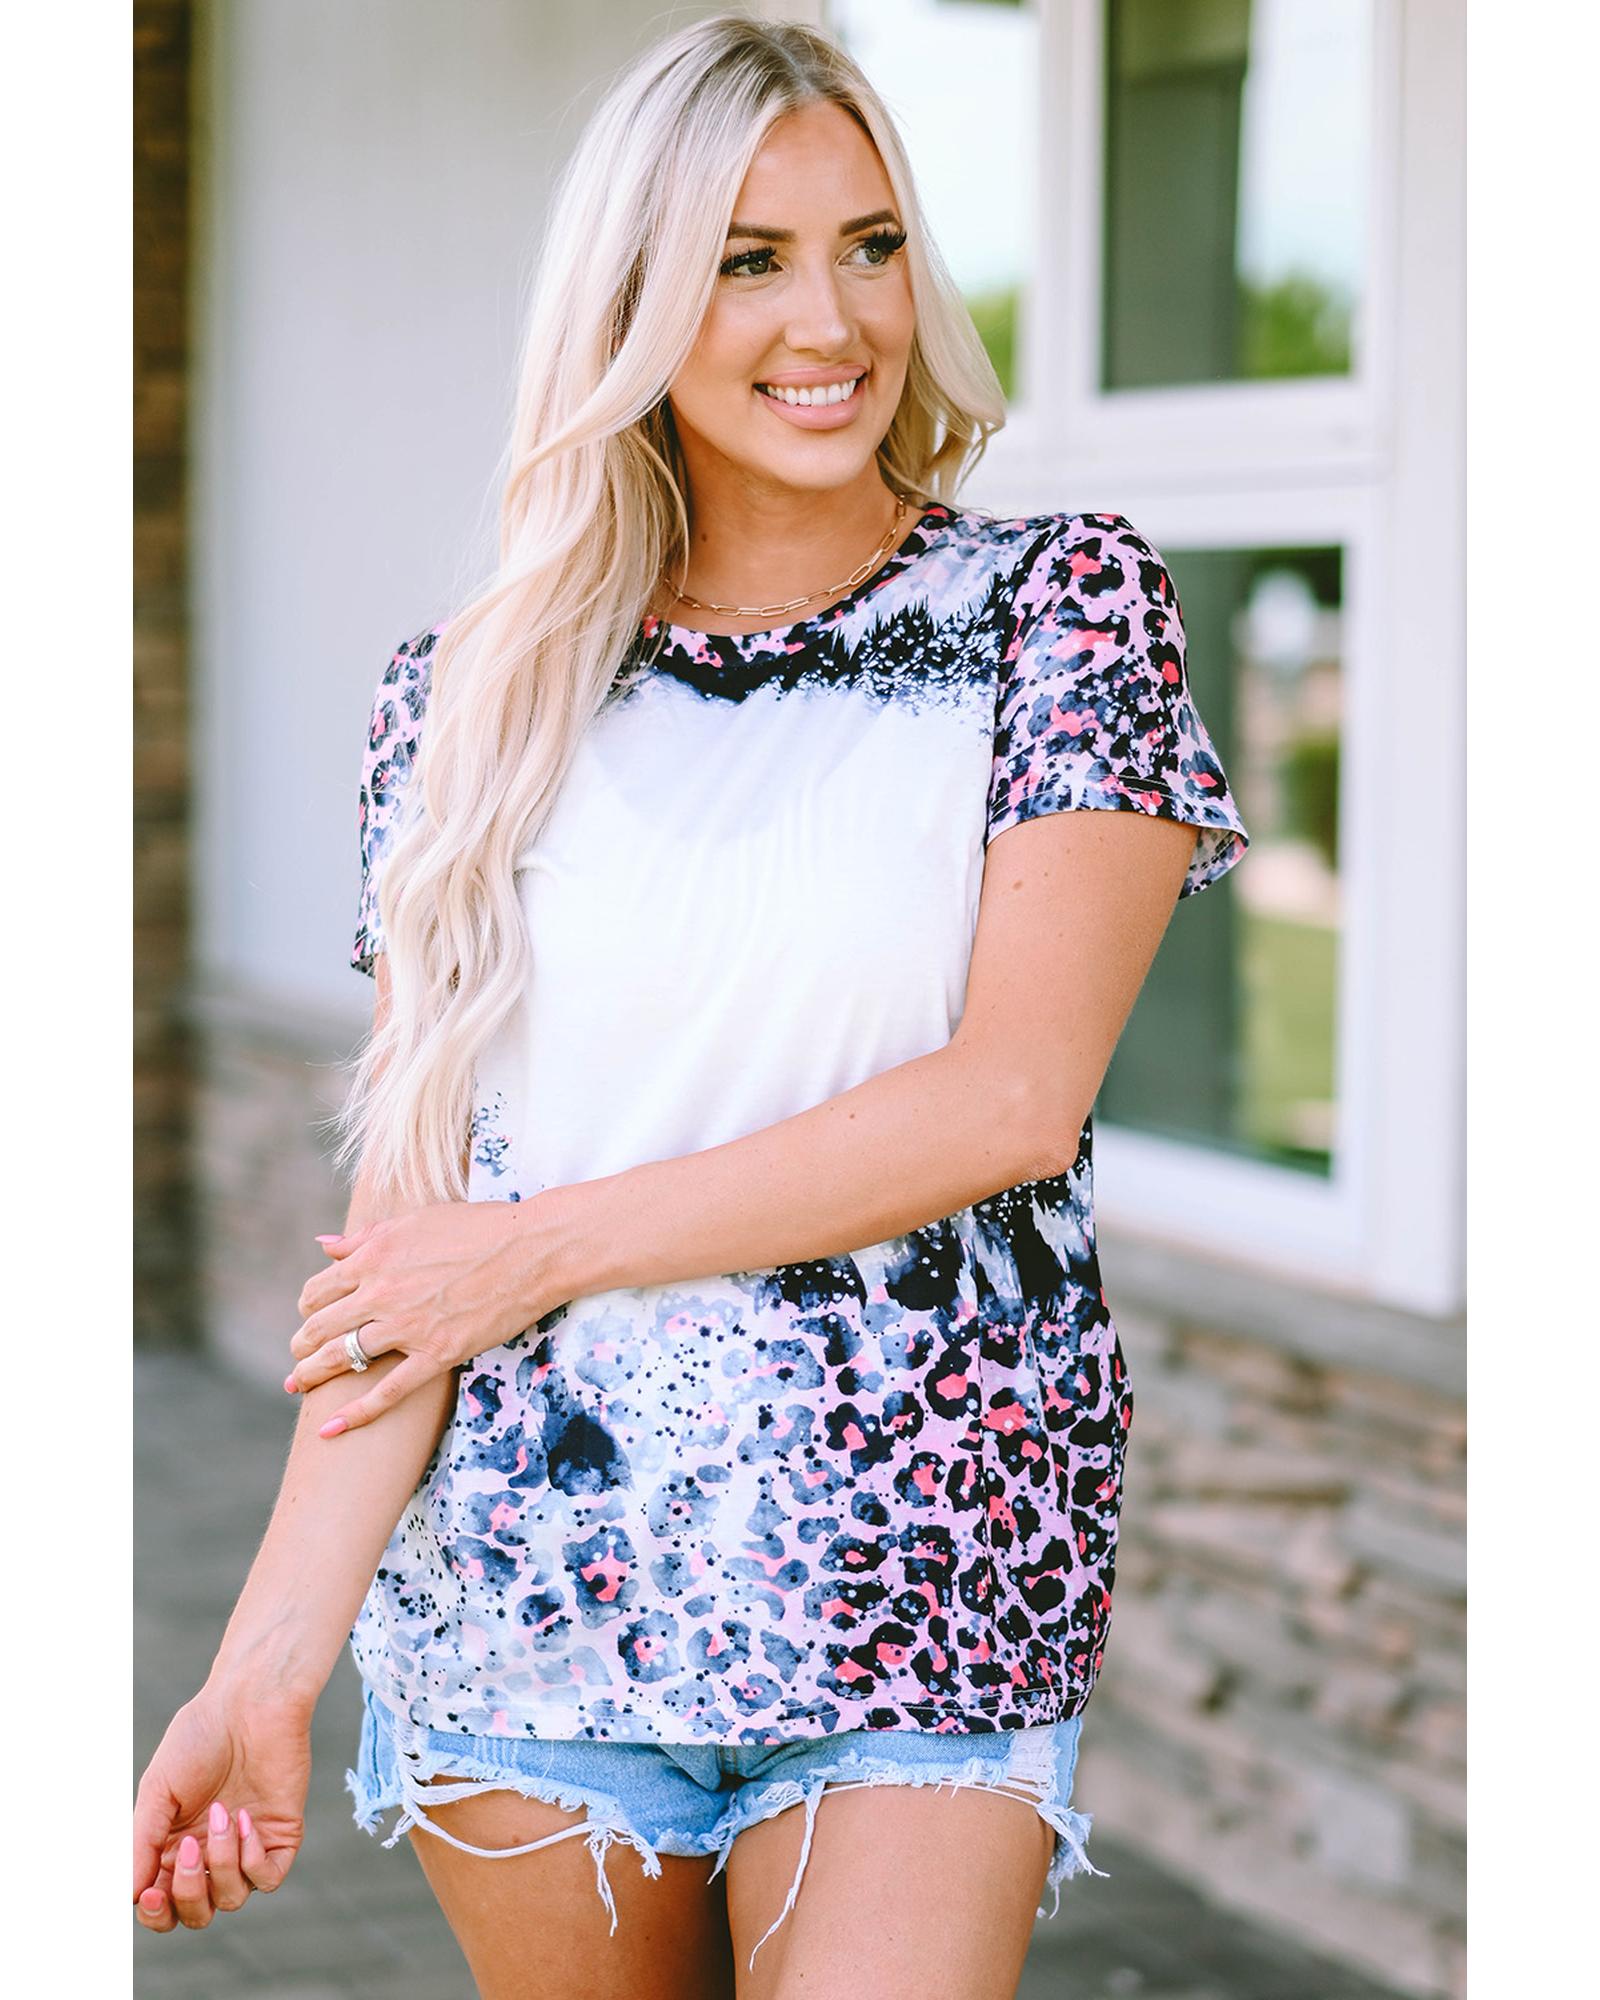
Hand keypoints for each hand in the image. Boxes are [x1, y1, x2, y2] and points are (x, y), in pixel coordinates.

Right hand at [132, 1683, 310, 1931]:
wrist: (249, 1701)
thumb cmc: (199, 1738)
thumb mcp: (157, 1790)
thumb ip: (142, 1844)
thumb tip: (130, 1897)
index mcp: (175, 1846)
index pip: (164, 1905)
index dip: (156, 1913)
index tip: (151, 1893)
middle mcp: (210, 1853)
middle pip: (198, 1913)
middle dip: (189, 1893)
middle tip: (188, 1847)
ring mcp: (247, 1846)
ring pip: (232, 1898)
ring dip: (221, 1865)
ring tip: (221, 1815)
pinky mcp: (281, 1835)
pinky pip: (268, 1878)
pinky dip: (253, 1860)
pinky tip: (246, 1821)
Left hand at [285, 1198, 576, 1433]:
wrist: (530, 1250)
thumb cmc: (478, 1227)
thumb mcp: (415, 1220)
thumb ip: (364, 1236)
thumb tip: (324, 1244)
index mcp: (373, 1258)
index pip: (318, 1289)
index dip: (307, 1306)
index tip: (310, 1316)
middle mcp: (381, 1293)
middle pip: (319, 1327)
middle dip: (301, 1345)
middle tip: (298, 1357)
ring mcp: (407, 1327)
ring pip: (342, 1359)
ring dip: (310, 1375)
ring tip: (297, 1384)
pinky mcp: (436, 1354)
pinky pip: (386, 1392)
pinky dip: (354, 1415)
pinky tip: (328, 1429)